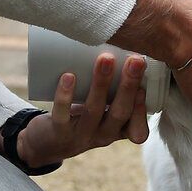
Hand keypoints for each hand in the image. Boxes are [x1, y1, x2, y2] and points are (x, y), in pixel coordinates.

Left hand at [18, 52, 149, 168]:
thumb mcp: (103, 109)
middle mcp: (103, 136)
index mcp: (118, 131)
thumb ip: (115, 89)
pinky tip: (69, 76)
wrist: (46, 143)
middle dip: (128, 86)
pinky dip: (66, 95)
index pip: (138, 131)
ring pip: (93, 110)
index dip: (142, 111)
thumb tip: (127, 47)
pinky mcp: (58, 132)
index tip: (145, 87)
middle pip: (120, 114)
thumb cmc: (81, 117)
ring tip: (105, 59)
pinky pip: (62, 114)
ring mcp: (80, 136)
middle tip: (136, 60)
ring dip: (101, 84)